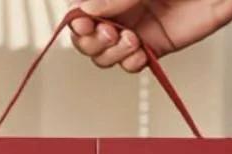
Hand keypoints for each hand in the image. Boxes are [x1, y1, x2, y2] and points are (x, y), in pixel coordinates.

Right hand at [69, 0, 231, 71]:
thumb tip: (85, 10)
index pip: (82, 11)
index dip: (78, 21)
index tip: (83, 23)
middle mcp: (122, 11)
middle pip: (87, 39)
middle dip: (92, 41)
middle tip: (109, 33)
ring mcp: (136, 30)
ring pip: (104, 55)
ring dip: (112, 53)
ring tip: (131, 40)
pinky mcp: (153, 47)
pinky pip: (130, 65)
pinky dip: (131, 63)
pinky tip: (141, 52)